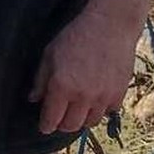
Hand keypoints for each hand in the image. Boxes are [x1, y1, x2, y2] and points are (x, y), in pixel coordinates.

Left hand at [29, 4, 138, 134]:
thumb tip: (34, 99)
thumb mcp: (50, 54)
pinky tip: (95, 100)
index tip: (45, 127)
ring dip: (82, 118)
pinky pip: (108, 112)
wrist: (110, 26)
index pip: (52, 118)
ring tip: (77, 109)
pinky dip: (100, 110)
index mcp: (62, 86)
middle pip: (71, 126)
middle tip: (60, 118)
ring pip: (90, 122)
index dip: (46, 126)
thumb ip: (41, 80)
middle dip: (62, 125)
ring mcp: (103, 96)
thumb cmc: (76, 36)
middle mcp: (82, 96)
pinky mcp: (119, 94)